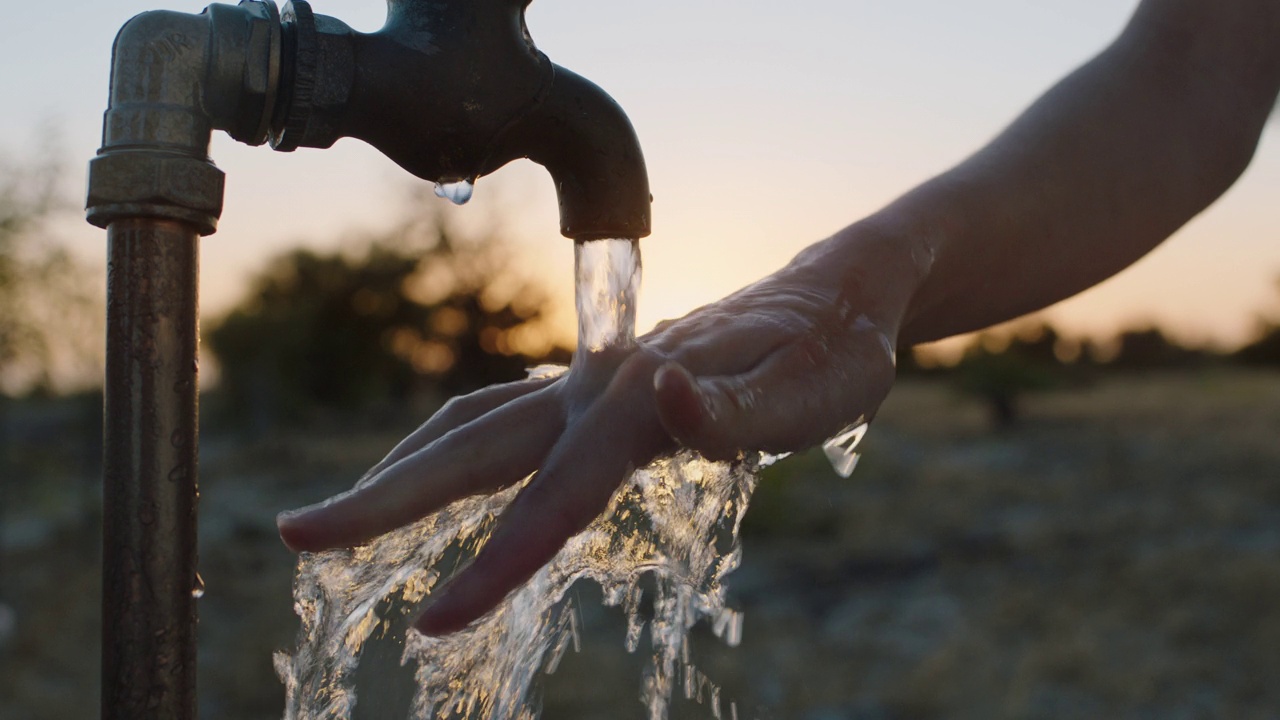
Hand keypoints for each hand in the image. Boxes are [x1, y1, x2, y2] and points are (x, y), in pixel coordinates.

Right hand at [277, 224, 920, 634]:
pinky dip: (444, 447)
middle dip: (385, 499)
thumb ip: (737, 408)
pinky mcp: (594, 388)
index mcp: (643, 398)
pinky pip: (500, 416)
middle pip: (473, 447)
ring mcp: (590, 384)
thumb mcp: (814, 391)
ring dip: (401, 469)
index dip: (496, 560)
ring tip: (341, 513)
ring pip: (472, 422)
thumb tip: (663, 395)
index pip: (558, 495)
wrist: (833, 297)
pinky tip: (429, 467)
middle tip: (297, 535)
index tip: (433, 622)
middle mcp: (599, 386)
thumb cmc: (832, 354)